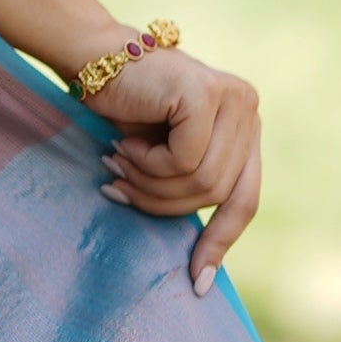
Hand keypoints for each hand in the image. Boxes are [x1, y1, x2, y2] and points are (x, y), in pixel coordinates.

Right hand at [93, 46, 261, 292]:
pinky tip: (126, 143)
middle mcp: (248, 110)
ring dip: (150, 183)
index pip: (245, 199)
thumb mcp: (165, 157)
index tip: (196, 283)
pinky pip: (184, 160)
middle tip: (118, 186)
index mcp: (244, 128)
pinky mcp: (208, 95)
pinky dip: (147, 162)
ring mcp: (234, 99)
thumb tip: (202, 266)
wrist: (92, 59)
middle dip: (164, 203)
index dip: (220, 241)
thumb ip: (190, 186)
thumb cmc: (121, 111)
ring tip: (118, 163)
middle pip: (219, 194)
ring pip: (202, 181)